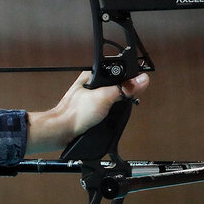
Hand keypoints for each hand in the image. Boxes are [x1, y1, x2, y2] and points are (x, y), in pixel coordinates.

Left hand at [26, 72, 149, 154]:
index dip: (128, 81)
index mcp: (91, 76)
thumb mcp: (104, 98)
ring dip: (116, 107)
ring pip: (113, 99)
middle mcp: (91, 85)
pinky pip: (107, 109)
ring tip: (113, 112)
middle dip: (122, 96)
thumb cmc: (74, 113)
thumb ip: (123, 88)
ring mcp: (91, 98)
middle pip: (116, 86)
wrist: (62, 131)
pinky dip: (110, 114)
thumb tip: (141, 80)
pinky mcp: (91, 109)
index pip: (117, 72)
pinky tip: (108, 118)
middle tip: (124, 103)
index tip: (136, 88)